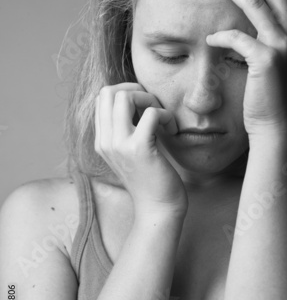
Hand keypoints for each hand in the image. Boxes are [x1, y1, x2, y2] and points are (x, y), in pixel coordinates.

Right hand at [94, 83, 187, 217]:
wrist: (157, 209)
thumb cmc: (150, 179)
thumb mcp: (130, 152)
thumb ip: (125, 129)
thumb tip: (136, 99)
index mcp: (102, 140)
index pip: (102, 97)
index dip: (126, 92)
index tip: (145, 107)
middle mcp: (105, 141)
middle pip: (108, 91)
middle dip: (136, 90)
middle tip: (154, 107)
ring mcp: (120, 144)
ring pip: (125, 96)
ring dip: (150, 100)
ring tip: (162, 118)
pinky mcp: (140, 148)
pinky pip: (151, 113)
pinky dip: (166, 115)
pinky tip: (172, 129)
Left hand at [206, 0, 286, 142]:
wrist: (277, 125)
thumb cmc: (272, 94)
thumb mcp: (278, 59)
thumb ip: (271, 36)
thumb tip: (253, 20)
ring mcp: (282, 44)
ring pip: (255, 2)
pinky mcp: (266, 59)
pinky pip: (238, 36)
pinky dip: (221, 35)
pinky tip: (209, 38)